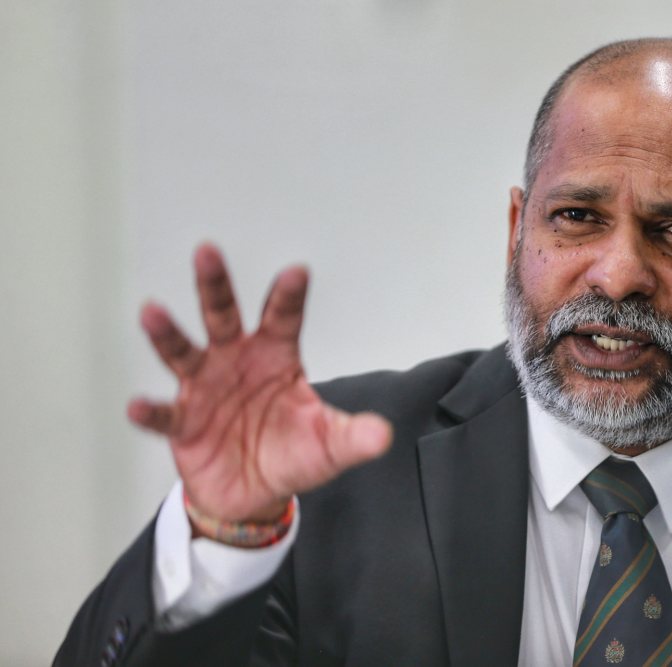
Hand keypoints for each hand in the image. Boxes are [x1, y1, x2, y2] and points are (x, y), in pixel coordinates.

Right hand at [128, 244, 391, 523]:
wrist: (254, 494)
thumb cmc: (290, 454)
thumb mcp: (329, 445)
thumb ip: (353, 436)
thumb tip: (382, 434)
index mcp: (275, 357)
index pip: (283, 319)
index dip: (289, 296)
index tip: (297, 272)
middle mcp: (236, 362)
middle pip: (223, 316)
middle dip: (216, 285)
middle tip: (208, 252)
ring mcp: (205, 388)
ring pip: (184, 352)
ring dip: (168, 333)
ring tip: (152, 312)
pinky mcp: (183, 422)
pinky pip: (165, 414)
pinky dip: (151, 412)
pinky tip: (139, 406)